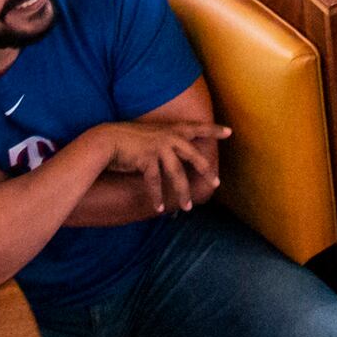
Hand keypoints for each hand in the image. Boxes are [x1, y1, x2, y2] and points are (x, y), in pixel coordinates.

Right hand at [93, 120, 227, 213]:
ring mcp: (158, 148)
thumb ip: (165, 143)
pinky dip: (157, 197)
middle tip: (216, 183)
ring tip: (187, 208)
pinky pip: (155, 183)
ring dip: (182, 193)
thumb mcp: (151, 136)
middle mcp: (167, 137)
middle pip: (193, 155)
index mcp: (170, 130)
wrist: (106, 140)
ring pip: (176, 174)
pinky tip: (160, 208)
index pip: (197, 127)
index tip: (230, 132)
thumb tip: (177, 156)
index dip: (213, 129)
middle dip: (206, 171)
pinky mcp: (146, 159)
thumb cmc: (128, 139)